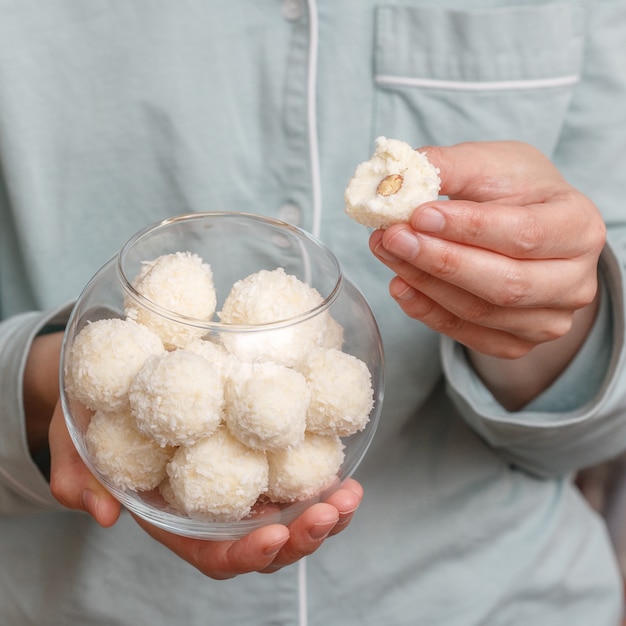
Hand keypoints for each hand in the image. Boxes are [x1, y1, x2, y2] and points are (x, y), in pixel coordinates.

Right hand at [48, 403, 361, 578]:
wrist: (117, 378)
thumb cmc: (95, 417)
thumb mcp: (77, 445)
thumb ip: (81, 480)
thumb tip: (101, 513)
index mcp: (176, 519)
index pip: (214, 554)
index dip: (246, 554)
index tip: (273, 535)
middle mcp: (215, 506)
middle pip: (266, 541)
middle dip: (304, 535)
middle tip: (333, 511)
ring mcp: (239, 478)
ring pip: (290, 512)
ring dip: (326, 510)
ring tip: (350, 493)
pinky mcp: (255, 445)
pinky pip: (293, 467)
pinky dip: (320, 469)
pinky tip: (340, 455)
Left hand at [369, 141, 605, 406]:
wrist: (529, 227)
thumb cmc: (514, 191)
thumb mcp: (491, 164)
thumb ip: (450, 166)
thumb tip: (396, 178)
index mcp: (580, 226)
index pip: (524, 234)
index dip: (468, 227)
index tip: (418, 214)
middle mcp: (575, 282)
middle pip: (504, 283)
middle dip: (440, 261)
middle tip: (391, 236)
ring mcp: (549, 320)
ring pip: (480, 312)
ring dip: (424, 283)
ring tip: (385, 251)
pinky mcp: (518, 343)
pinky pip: (467, 335)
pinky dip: (427, 312)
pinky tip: (399, 285)